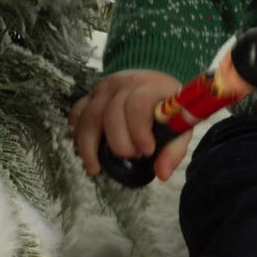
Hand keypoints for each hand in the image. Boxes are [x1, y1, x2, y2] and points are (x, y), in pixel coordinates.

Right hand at [68, 69, 188, 181]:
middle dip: (119, 142)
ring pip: (89, 115)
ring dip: (89, 146)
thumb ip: (173, 149)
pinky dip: (77, 134)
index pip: (138, 105)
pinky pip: (76, 113)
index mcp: (150, 87)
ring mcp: (105, 88)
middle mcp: (124, 83)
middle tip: (131, 156)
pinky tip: (84, 151)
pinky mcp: (91, 95)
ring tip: (96, 168)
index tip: (147, 150)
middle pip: (111, 113)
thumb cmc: (166, 107)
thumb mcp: (179, 125)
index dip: (139, 131)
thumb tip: (162, 174)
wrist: (154, 83)